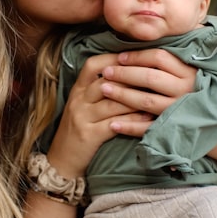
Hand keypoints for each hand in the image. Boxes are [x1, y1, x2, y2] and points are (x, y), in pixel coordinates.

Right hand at [45, 53, 144, 176]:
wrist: (61, 161)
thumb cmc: (78, 131)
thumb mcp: (83, 106)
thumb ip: (98, 91)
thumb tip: (126, 75)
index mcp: (77, 90)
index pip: (93, 65)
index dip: (114, 58)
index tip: (136, 56)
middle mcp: (78, 100)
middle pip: (106, 81)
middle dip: (132, 78)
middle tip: (154, 74)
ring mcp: (82, 117)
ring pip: (112, 103)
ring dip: (136, 99)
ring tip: (155, 96)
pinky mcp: (89, 135)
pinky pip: (114, 124)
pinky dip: (133, 120)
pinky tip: (147, 118)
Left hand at [99, 49, 196, 136]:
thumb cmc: (199, 88)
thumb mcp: (194, 67)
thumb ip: (177, 53)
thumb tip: (160, 31)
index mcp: (189, 71)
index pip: (159, 57)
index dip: (137, 56)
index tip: (119, 56)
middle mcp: (185, 89)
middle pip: (150, 77)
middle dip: (125, 73)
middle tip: (107, 72)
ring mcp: (179, 110)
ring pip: (146, 100)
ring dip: (123, 95)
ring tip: (104, 89)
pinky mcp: (174, 129)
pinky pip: (148, 128)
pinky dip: (130, 127)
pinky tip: (113, 124)